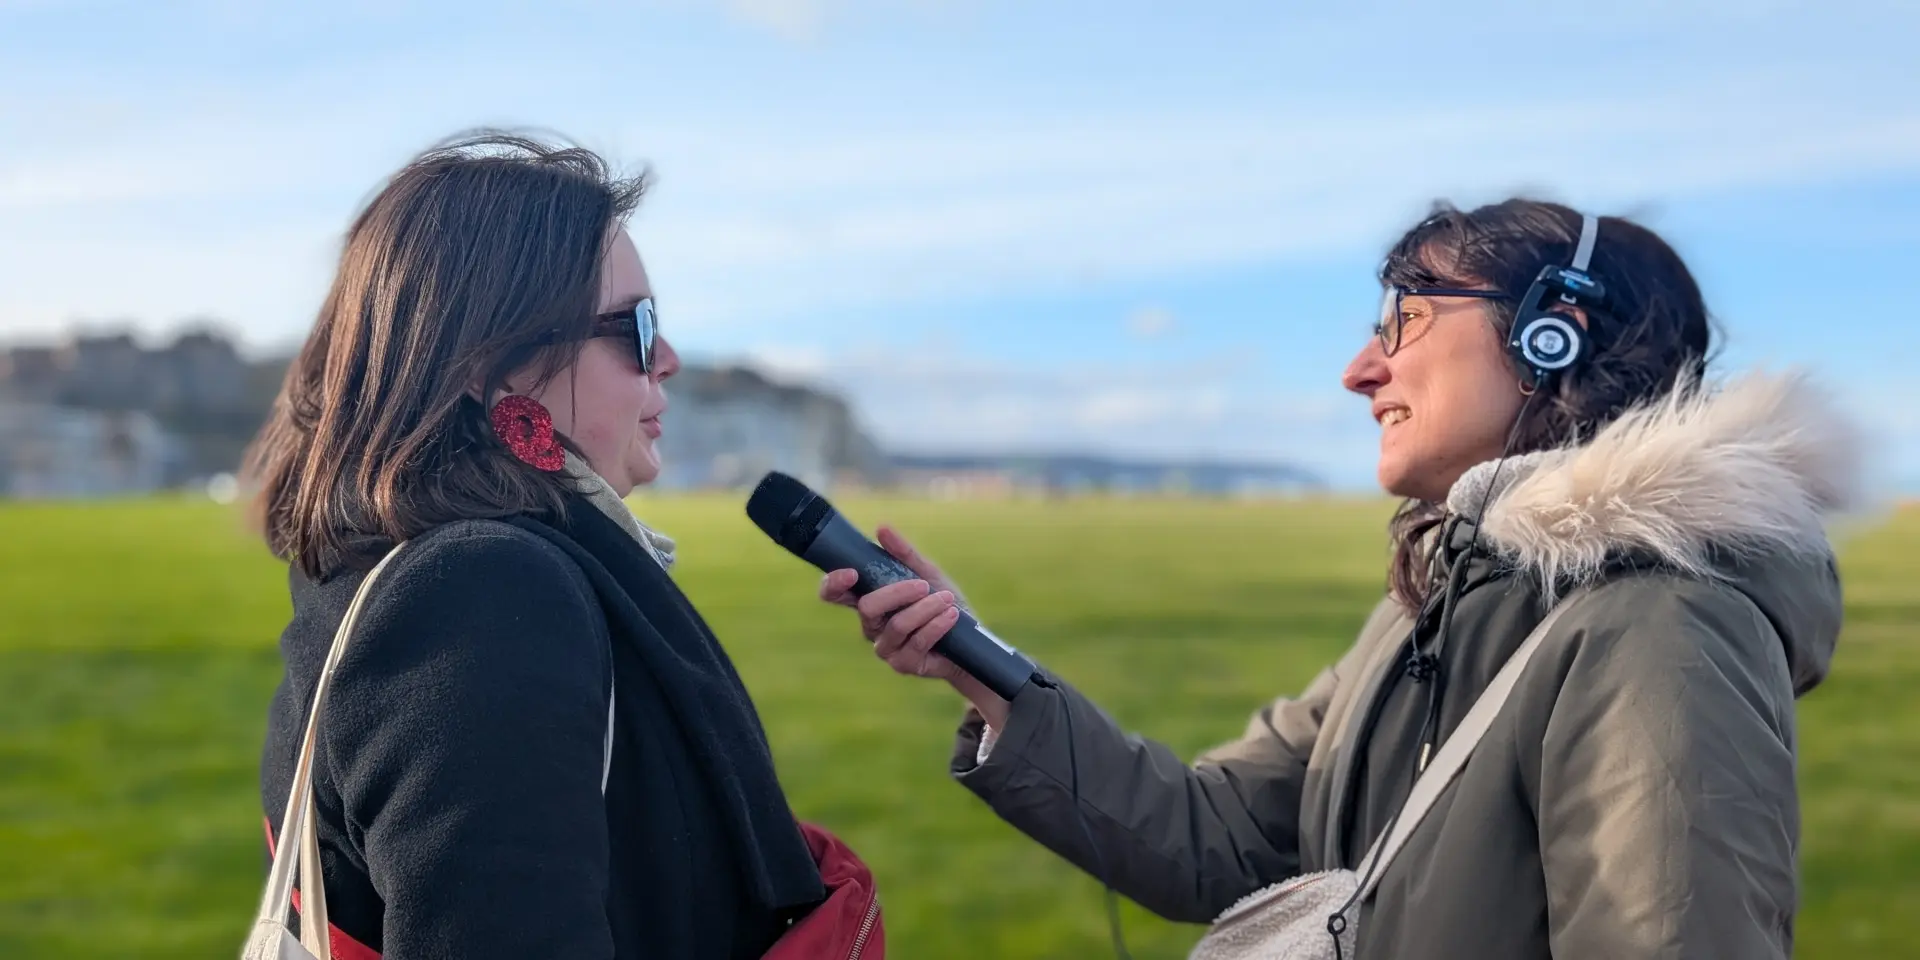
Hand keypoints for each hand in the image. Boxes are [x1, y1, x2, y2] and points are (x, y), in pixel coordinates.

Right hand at [818, 525, 1009, 725]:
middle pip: (867, 608)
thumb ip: (904, 553)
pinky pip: (916, 642)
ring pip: (896, 625)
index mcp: (870, 601)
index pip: (835, 594)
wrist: (972, 637)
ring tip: (947, 599)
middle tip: (924, 585)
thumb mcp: (927, 573)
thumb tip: (882, 528)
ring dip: (925, 608)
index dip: (833, 584)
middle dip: (897, 593)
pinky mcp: (904, 664)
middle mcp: (871, 626)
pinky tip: (951, 615)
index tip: (852, 572)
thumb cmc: (943, 602)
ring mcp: (886, 648)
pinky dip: (936, 624)